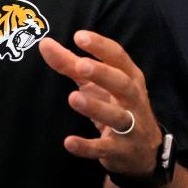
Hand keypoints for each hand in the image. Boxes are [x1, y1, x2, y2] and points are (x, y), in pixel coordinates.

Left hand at [39, 30, 160, 176]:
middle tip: (81, 64)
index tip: (79, 36)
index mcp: (129, 78)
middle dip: (103, 74)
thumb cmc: (115, 105)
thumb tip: (45, 44)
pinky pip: (104, 148)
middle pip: (123, 84)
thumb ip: (70, 63)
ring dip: (96, 108)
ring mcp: (131, 127)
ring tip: (73, 98)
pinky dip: (88, 146)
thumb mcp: (96, 83)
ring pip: (117, 116)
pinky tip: (69, 142)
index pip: (119, 58)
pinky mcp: (120, 150)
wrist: (143, 152)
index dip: (100, 46)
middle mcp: (134, 100)